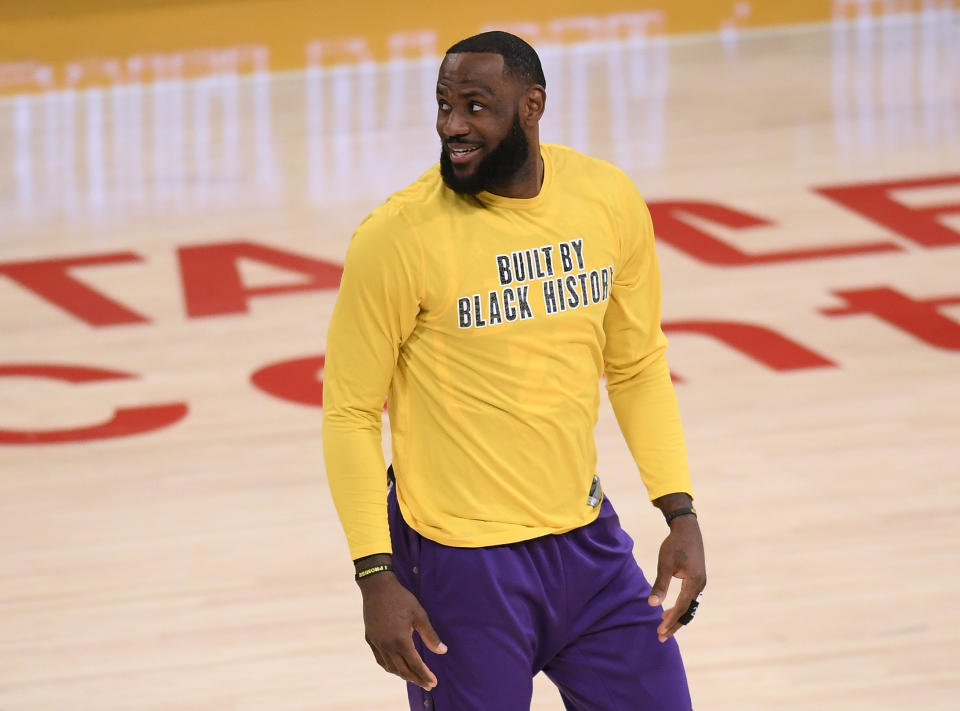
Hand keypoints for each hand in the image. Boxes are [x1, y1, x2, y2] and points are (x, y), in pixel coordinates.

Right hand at [358, 571, 447, 689]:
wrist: (377, 587)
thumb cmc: (401, 598)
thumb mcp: (419, 615)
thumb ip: (430, 635)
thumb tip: (443, 651)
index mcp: (400, 640)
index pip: (415, 664)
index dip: (425, 675)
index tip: (434, 683)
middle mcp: (387, 645)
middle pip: (403, 670)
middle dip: (417, 679)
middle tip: (428, 685)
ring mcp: (377, 643)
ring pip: (390, 667)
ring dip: (403, 675)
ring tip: (414, 678)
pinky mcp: (370, 639)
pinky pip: (380, 660)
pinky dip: (389, 667)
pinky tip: (396, 668)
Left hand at [647, 515, 705, 641]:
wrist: (687, 529)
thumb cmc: (674, 544)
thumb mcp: (665, 564)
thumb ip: (660, 585)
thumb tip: (652, 604)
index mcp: (694, 582)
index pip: (682, 607)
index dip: (671, 620)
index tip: (660, 630)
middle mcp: (700, 585)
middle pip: (688, 611)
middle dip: (674, 624)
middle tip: (661, 636)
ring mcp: (700, 582)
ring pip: (689, 606)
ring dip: (677, 617)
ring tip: (662, 626)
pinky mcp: (697, 579)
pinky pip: (690, 599)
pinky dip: (680, 607)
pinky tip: (669, 610)